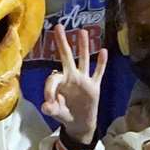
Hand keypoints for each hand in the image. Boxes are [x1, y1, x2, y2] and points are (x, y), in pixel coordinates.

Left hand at [42, 25, 107, 146]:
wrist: (80, 123)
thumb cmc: (65, 114)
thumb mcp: (56, 113)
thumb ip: (51, 109)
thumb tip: (46, 106)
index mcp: (60, 83)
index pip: (53, 78)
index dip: (49, 89)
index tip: (48, 102)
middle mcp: (71, 77)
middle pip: (67, 56)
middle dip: (62, 42)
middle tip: (58, 26)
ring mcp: (83, 80)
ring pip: (84, 60)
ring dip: (83, 46)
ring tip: (82, 32)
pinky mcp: (94, 86)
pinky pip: (98, 72)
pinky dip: (101, 63)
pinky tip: (104, 51)